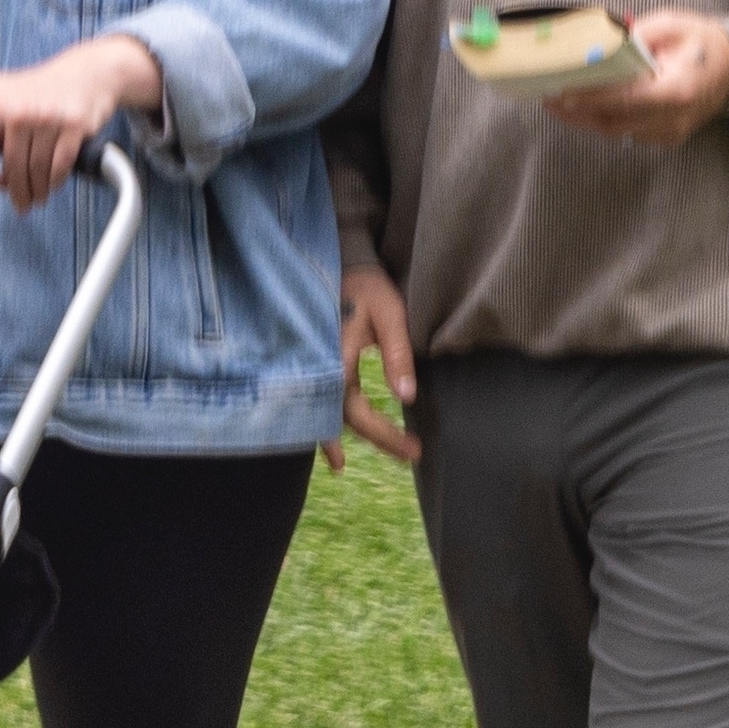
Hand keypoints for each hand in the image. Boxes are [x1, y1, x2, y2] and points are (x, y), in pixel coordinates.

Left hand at [0, 34, 162, 213]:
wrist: (88, 73)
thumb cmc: (40, 86)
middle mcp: (19, 110)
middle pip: (12, 170)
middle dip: (17, 193)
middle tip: (22, 203)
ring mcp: (48, 118)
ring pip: (37, 171)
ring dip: (37, 191)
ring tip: (38, 196)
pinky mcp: (74, 126)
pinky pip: (60, 166)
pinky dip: (55, 181)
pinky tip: (52, 184)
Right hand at [323, 257, 419, 469]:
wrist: (344, 261)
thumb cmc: (368, 287)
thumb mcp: (390, 315)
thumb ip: (397, 355)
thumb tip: (406, 398)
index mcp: (337, 359)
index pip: (358, 411)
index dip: (384, 434)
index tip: (413, 449)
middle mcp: (320, 367)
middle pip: (339, 417)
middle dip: (371, 439)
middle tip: (405, 456)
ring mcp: (314, 364)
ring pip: (322, 410)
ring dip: (334, 437)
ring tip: (340, 466)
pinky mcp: (315, 360)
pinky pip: (316, 397)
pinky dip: (320, 419)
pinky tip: (322, 434)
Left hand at [545, 8, 728, 147]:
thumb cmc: (704, 42)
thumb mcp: (673, 24)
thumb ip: (638, 34)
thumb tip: (601, 43)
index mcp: (677, 90)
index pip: (625, 99)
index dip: (591, 98)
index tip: (562, 93)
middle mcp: (673, 118)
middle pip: (615, 122)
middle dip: (578, 112)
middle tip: (547, 99)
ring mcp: (670, 132)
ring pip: (618, 131)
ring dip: (587, 118)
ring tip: (558, 104)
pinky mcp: (666, 138)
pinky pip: (628, 132)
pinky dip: (606, 119)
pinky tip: (587, 107)